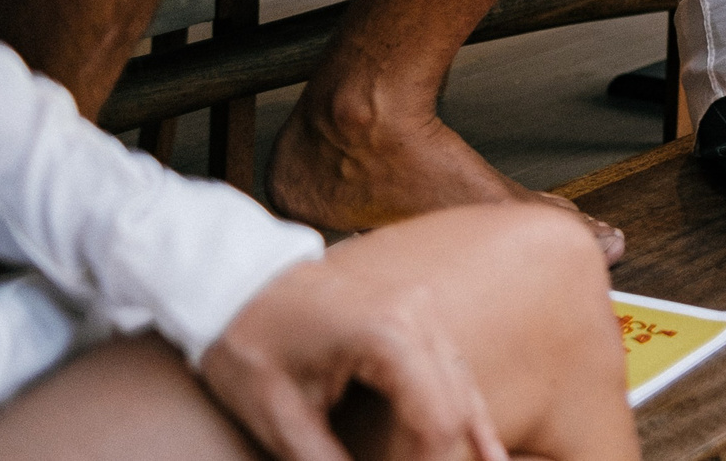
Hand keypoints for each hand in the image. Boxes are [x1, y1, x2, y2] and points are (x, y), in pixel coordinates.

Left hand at [200, 252, 508, 460]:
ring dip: (459, 439)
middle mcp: (418, 315)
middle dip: (440, 456)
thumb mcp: (279, 418)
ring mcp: (423, 310)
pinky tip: (489, 451)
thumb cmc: (251, 345)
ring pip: (463, 389)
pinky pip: (454, 371)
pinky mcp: (417, 315)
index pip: (436, 421)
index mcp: (387, 334)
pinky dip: (467, 413)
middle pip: (456, 408)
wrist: (236, 282)